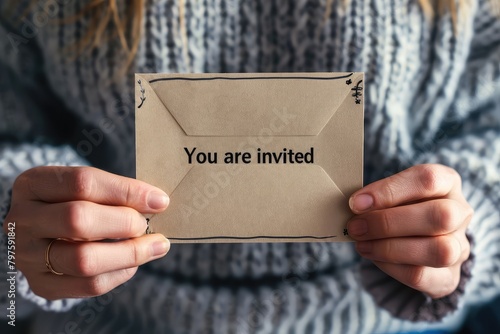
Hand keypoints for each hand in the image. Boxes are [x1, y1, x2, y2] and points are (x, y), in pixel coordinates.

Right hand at [3, 166, 169, 299]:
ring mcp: (27, 255)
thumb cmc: (72, 202)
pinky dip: (120, 273)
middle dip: (124, 222)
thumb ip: (114, 191)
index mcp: (34, 184)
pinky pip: (88, 285)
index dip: (127, 191)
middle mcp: (22, 220)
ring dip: (130, 253)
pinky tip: (134, 262)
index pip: (83, 182)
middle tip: (146, 224)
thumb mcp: (84, 186)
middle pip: (78, 220)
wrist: (41, 231)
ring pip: (84, 259)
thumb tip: (157, 202)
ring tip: (155, 245)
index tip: (159, 200)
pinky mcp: (41, 284)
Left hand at [347, 164, 472, 298]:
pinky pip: (422, 275)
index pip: (428, 180)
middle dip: (388, 223)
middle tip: (356, 227)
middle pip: (440, 216)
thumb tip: (354, 206)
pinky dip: (390, 267)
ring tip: (361, 244)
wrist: (413, 239)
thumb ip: (377, 197)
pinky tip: (373, 256)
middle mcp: (460, 213)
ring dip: (390, 248)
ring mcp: (460, 247)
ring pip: (438, 251)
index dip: (389, 191)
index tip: (356, 203)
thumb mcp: (391, 193)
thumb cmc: (397, 207)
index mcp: (447, 183)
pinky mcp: (448, 277)